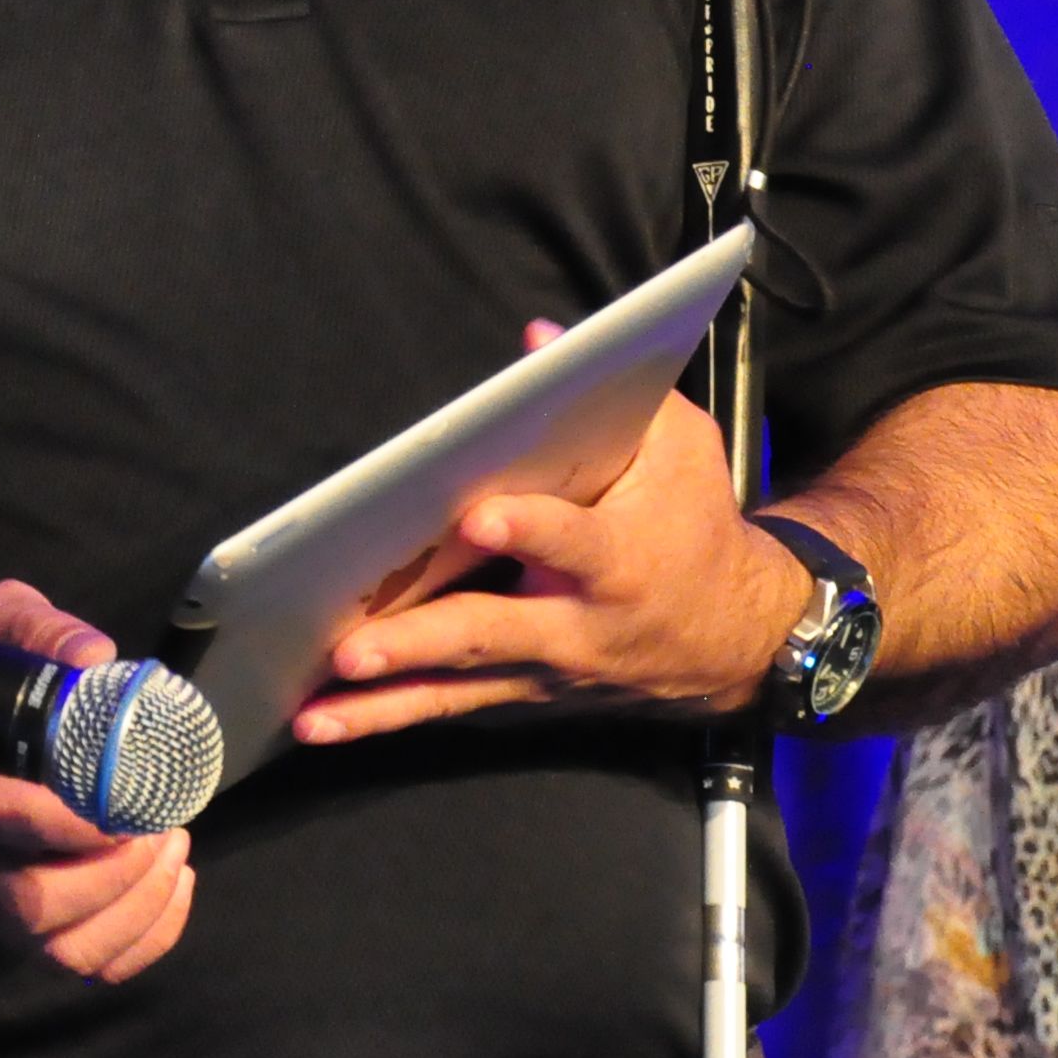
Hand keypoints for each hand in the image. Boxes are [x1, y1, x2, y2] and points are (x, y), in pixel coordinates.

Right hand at [0, 581, 193, 983]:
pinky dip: (141, 941)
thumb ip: (43, 631)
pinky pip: (81, 965)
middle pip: (33, 905)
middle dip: (116, 877)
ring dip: (135, 909)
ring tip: (174, 852)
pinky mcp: (14, 930)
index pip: (1, 821)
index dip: (73, 824)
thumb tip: (98, 659)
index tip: (128, 801)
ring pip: (60, 949)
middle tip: (163, 829)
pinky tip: (173, 887)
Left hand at [295, 363, 811, 745]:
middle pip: (488, 632)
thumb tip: (538, 336)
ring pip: (456, 686)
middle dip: (418, 641)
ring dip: (381, 703)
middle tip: (353, 647)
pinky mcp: (522, 688)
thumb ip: (617, 391)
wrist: (742, 636)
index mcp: (617, 559)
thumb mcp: (682, 448)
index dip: (526, 531)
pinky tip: (324, 722)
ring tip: (314, 712)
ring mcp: (544, 668)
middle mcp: (576, 625)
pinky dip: (387, 717)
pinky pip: (450, 705)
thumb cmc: (696, 525)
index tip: (478, 518)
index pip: (568, 543)